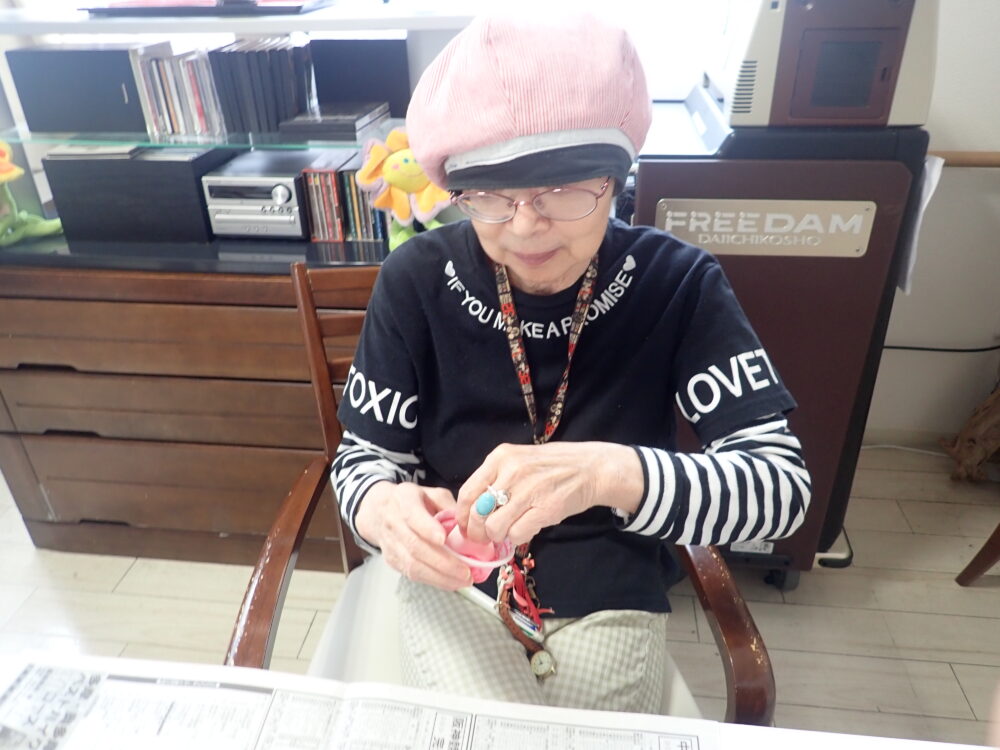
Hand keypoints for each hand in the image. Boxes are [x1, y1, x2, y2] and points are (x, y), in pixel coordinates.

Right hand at [355, 481, 472, 589]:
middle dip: (443, 562)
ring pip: (413, 565)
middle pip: (415, 546)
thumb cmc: (411, 500)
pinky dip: (433, 581)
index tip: (443, 539)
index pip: (412, 515)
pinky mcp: (392, 560)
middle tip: (465, 571)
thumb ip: (450, 507)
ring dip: (440, 577)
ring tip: (462, 580)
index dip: (427, 528)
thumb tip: (467, 528)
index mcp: (404, 499)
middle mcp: (393, 522)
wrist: (379, 511)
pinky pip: (412, 574)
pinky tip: (450, 582)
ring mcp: (391, 544)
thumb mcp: (432, 493)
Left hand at [455, 442, 643, 545]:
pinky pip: (517, 534)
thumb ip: (495, 480)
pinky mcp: (546, 508)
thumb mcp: (518, 461)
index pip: (467, 492)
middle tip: (484, 538)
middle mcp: (511, 471)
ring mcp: (529, 490)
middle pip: (478, 513)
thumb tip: (473, 511)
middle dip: (477, 532)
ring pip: (495, 527)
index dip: (462, 516)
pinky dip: (518, 537)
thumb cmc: (552, 466)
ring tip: (508, 531)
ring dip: (499, 536)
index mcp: (500, 457)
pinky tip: (525, 529)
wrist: (591, 468)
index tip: (465, 527)